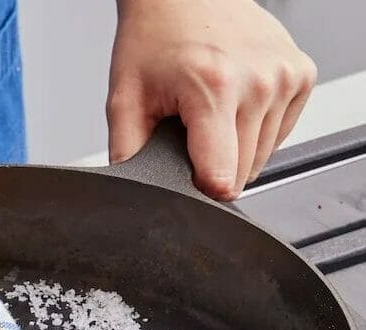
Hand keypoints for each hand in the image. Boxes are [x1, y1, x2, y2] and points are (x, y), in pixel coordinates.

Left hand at [107, 0, 316, 199]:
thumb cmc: (154, 38)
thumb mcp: (125, 99)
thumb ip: (127, 153)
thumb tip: (130, 193)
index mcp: (214, 88)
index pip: (222, 177)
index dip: (200, 192)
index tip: (188, 180)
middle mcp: (258, 82)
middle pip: (241, 173)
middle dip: (212, 167)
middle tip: (188, 131)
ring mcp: (285, 77)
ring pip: (261, 157)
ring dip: (234, 149)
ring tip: (209, 113)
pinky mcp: (302, 75)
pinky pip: (279, 134)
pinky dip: (254, 131)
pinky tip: (232, 106)